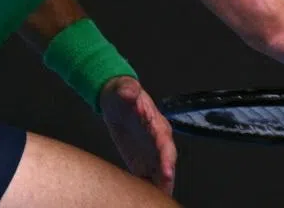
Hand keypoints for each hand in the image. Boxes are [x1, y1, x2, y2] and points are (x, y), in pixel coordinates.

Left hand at [99, 75, 176, 195]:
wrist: (116, 100)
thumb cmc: (122, 93)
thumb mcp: (123, 88)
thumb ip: (128, 89)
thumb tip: (130, 90)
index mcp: (156, 122)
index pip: (164, 142)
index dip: (167, 158)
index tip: (167, 171)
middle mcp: (158, 140)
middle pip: (166, 161)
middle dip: (167, 177)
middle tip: (165, 191)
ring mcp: (151, 152)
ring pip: (160, 173)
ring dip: (160, 186)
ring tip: (157, 199)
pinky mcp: (142, 161)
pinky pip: (147, 178)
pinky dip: (148, 188)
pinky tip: (143, 198)